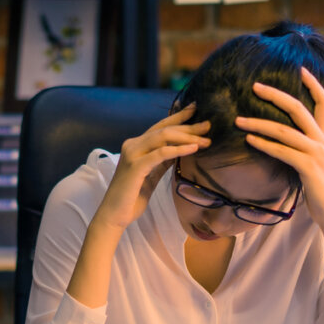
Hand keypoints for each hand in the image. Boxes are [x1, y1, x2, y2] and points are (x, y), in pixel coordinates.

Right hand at [92, 103, 210, 231]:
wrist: (115, 215)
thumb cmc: (132, 198)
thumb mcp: (152, 175)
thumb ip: (162, 161)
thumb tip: (181, 149)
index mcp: (136, 146)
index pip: (160, 127)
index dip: (178, 117)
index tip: (195, 109)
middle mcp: (133, 145)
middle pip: (164, 129)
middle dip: (188, 126)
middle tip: (208, 125)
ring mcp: (133, 154)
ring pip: (163, 137)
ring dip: (187, 137)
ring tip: (205, 139)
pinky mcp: (136, 167)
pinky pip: (161, 154)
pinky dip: (178, 149)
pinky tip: (193, 148)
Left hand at [235, 68, 323, 241]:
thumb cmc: (318, 191)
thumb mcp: (310, 164)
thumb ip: (300, 149)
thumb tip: (281, 141)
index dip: (313, 84)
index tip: (300, 69)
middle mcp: (322, 141)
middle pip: (298, 108)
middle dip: (275, 95)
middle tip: (255, 86)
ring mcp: (316, 153)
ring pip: (284, 130)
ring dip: (259, 123)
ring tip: (239, 120)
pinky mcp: (309, 167)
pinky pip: (282, 151)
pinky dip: (265, 144)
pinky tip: (250, 140)